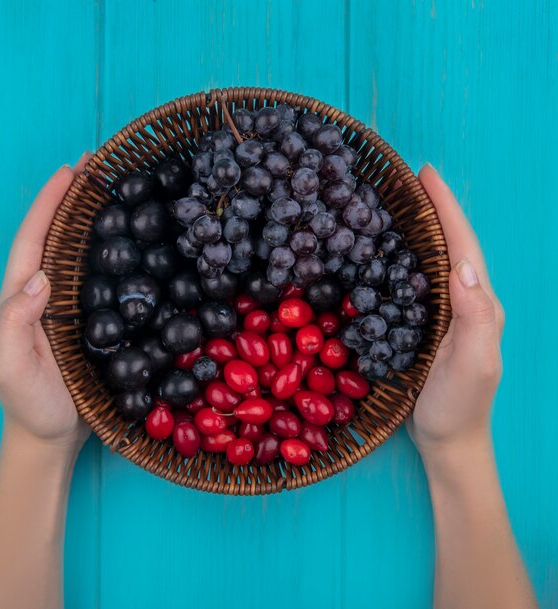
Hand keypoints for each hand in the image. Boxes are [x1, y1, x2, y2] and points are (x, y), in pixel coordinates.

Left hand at [0, 153, 92, 452]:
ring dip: (90, 219)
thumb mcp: (9, 366)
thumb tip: (39, 276)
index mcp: (20, 298)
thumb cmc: (28, 404)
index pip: (33, 240)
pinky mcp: (88, 320)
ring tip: (112, 191)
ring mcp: (66, 307)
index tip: (70, 172)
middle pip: (54, 236)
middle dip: (70, 198)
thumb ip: (15, 322)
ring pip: (76, 252)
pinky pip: (97, 278)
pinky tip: (126, 243)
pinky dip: (108, 252)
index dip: (49, 204)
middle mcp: (43, 294)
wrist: (50, 436)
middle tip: (96, 166)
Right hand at [406, 164, 505, 457]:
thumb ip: (475, 317)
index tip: (426, 174)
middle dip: (436, 209)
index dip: (446, 209)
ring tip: (402, 203)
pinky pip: (419, 283)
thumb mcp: (474, 364)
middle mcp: (466, 303)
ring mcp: (447, 315)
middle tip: (412, 179)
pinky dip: (408, 258)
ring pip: (436, 261)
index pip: (463, 247)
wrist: (449, 442)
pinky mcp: (428, 326)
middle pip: (452, 245)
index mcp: (479, 306)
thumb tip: (464, 267)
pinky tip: (392, 252)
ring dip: (423, 228)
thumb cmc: (460, 406)